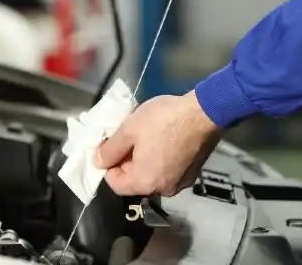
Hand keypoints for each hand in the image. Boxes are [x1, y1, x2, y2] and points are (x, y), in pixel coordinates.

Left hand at [93, 90, 221, 196]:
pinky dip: (162, 159)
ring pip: (152, 175)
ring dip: (145, 159)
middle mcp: (164, 189)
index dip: (108, 165)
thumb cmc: (164, 120)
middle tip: (128, 137)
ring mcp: (181, 183)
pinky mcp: (193, 173)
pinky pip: (169, 170)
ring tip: (147, 136)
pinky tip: (165, 140)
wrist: (204, 112)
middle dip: (127, 161)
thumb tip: (98, 162)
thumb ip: (109, 149)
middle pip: (135, 180)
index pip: (115, 184)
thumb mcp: (129, 129)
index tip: (110, 146)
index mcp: (145, 182)